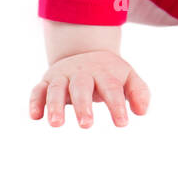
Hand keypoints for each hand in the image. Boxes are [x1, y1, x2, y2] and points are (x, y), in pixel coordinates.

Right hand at [27, 49, 149, 127]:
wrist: (85, 52)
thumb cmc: (110, 73)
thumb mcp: (128, 78)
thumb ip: (139, 92)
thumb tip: (142, 112)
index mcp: (105, 73)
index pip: (112, 89)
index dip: (117, 106)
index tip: (122, 124)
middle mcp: (82, 73)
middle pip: (82, 87)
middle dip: (83, 106)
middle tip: (87, 125)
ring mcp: (63, 76)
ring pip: (56, 88)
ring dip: (55, 105)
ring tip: (56, 124)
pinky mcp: (46, 81)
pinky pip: (38, 90)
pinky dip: (35, 101)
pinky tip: (35, 116)